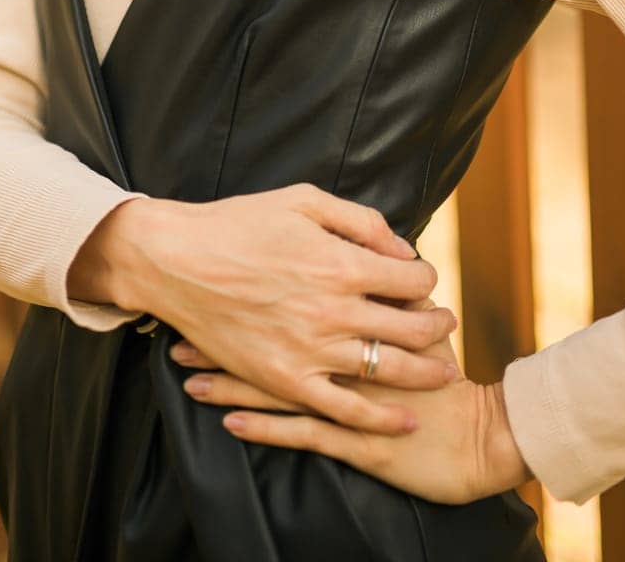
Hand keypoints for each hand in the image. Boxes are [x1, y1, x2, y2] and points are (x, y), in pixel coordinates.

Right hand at [91, 182, 459, 433]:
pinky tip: (405, 422)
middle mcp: (334, 310)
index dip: (427, 278)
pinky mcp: (285, 381)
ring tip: (445, 371)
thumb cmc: (239, 223)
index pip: (412, 277)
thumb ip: (360, 220)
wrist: (176, 262)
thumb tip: (401, 246)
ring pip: (388, 371)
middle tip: (447, 325)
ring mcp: (311, 350)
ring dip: (426, 372)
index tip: (424, 280)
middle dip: (438, 326)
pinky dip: (381, 421)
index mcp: (341, 263)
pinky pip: (345, 412)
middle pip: (411, 327)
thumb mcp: (304, 201)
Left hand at [168, 297, 531, 505]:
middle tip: (182, 313)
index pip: (305, 285)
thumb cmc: (449, 373)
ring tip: (184, 362)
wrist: (479, 436)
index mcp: (364, 308)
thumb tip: (369, 247)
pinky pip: (295, 427)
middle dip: (225, 323)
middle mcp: (349, 348)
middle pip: (275, 328)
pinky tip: (225, 416)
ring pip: (277, 381)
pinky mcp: (350, 438)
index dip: (256, 275)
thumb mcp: (422, 312)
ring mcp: (348, 395)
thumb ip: (392, 276)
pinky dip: (259, 422)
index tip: (216, 266)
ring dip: (228, 374)